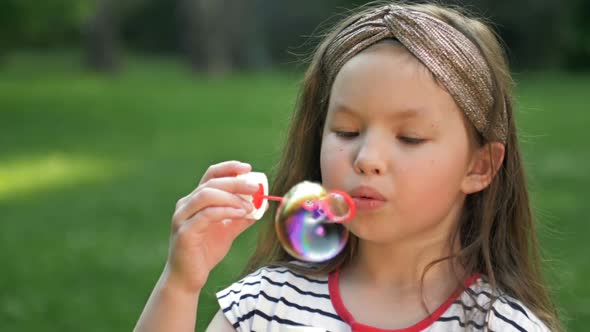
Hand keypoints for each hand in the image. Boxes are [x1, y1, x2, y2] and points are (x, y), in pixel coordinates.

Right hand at [164, 161, 258, 292]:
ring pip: (206, 195)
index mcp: (195, 200)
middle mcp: (186, 205)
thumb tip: (262, 204)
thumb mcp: (229, 230)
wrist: (189, 278)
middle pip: (211, 183)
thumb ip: (242, 216)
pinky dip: (225, 211)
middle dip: (236, 182)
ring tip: (249, 205)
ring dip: (231, 197)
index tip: (248, 168)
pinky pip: (206, 214)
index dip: (229, 168)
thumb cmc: (206, 252)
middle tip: (256, 187)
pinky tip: (240, 214)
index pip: (211, 175)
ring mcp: (183, 217)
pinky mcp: (184, 232)